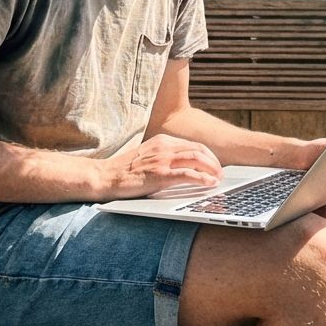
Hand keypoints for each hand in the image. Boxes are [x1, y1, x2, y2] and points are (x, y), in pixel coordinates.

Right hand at [100, 134, 222, 198]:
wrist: (104, 177)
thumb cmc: (123, 171)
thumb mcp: (146, 157)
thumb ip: (163, 158)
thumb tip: (182, 167)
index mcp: (161, 141)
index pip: (192, 145)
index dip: (208, 155)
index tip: (214, 165)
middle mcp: (164, 147)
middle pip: (199, 150)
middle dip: (214, 162)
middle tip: (221, 173)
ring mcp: (162, 160)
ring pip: (197, 159)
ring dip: (212, 169)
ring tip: (219, 179)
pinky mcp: (160, 175)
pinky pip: (188, 174)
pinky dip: (203, 179)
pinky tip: (209, 184)